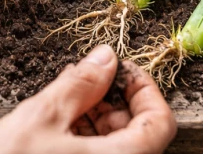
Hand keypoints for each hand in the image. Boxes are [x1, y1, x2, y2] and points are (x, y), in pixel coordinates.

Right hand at [0, 45, 176, 153]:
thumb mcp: (41, 118)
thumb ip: (79, 85)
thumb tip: (105, 58)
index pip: (161, 123)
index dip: (145, 89)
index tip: (120, 69)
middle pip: (139, 135)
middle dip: (114, 101)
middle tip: (85, 80)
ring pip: (115, 148)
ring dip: (96, 119)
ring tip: (63, 100)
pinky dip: (82, 140)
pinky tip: (56, 124)